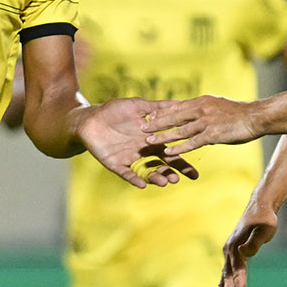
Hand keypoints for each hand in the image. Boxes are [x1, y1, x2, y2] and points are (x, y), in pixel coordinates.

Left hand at [79, 97, 197, 188]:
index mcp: (151, 139)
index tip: (195, 173)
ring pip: (147, 172)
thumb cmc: (114, 110)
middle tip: (179, 180)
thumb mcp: (138, 106)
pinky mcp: (116, 164)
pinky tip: (142, 184)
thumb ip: (158, 108)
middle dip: (171, 173)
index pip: (171, 152)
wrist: (91, 118)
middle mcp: (143, 151)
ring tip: (164, 181)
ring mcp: (130, 159)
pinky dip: (135, 179)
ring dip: (156, 177)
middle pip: (162, 166)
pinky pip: (127, 174)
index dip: (183, 162)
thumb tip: (179, 102)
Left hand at [144, 96, 260, 153]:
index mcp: (202, 101)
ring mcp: (206, 121)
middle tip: (141, 129)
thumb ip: (206, 112)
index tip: (148, 116)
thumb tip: (199, 121)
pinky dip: (179, 147)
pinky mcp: (213, 134)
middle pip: (173, 116)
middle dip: (156, 123)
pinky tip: (168, 153)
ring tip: (148, 142)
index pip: (177, 107)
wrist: (257, 116)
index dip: (162, 112)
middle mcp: (201, 109)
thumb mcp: (220, 107)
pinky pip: (192, 142)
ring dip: (162, 136)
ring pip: (180, 130)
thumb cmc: (240, 113)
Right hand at [219, 198, 277, 286]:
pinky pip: (227, 269)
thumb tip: (244, 253)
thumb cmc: (265, 218)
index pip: (238, 271)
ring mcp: (230, 250)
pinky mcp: (233, 251)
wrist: (260, 206)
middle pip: (229, 275)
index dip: (238, 286)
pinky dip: (224, 280)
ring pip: (227, 274)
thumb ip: (255, 242)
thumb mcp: (265, 229)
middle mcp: (230, 249)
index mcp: (237, 246)